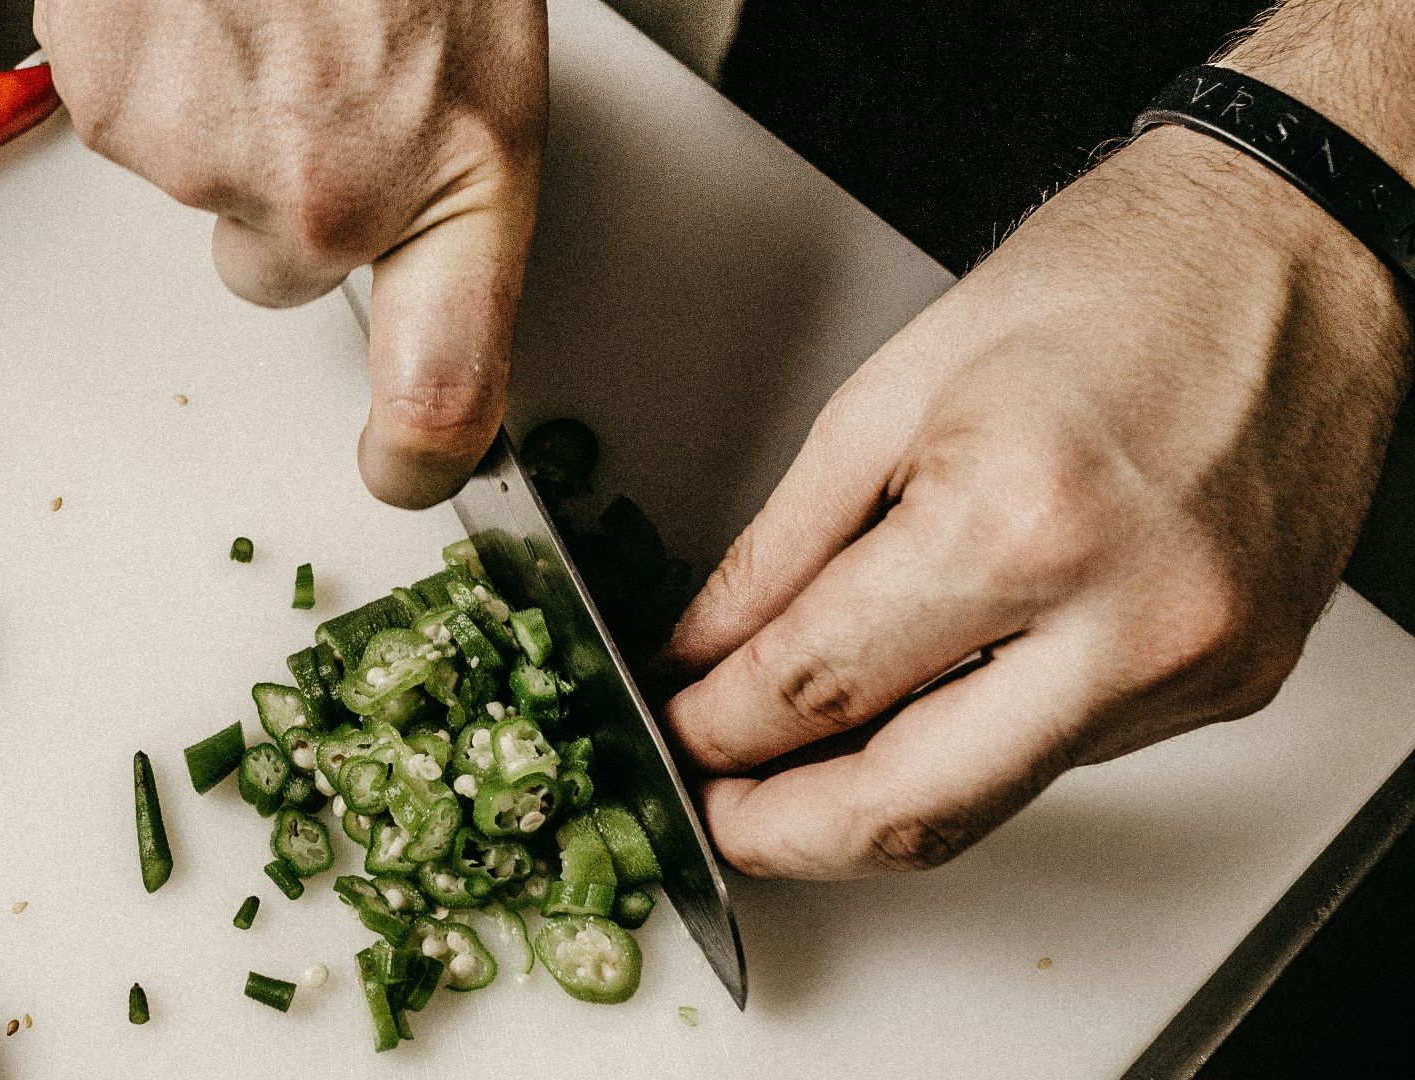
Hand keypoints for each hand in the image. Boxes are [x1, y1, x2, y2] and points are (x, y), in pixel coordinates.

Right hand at [34, 0, 546, 507]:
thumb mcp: (482, 58)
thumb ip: (440, 191)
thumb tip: (393, 277)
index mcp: (457, 179)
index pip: (449, 386)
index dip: (422, 451)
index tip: (402, 469)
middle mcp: (327, 196)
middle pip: (276, 268)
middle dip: (288, 193)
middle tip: (319, 74)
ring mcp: (206, 155)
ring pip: (196, 183)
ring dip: (222, 109)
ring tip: (265, 6)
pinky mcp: (109, 101)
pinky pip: (125, 117)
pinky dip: (154, 63)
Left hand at [661, 126, 1411, 878]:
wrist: (1293, 248)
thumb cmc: (1110, 278)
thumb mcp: (892, 390)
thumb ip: (781, 546)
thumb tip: (704, 649)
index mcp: (1019, 521)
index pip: (819, 685)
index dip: (717, 728)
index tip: (677, 731)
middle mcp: (1125, 618)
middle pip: (911, 809)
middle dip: (783, 833)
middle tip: (715, 811)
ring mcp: (1193, 665)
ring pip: (990, 803)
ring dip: (873, 802)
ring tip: (793, 766)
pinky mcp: (1235, 683)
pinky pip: (1066, 755)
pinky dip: (972, 746)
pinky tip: (923, 705)